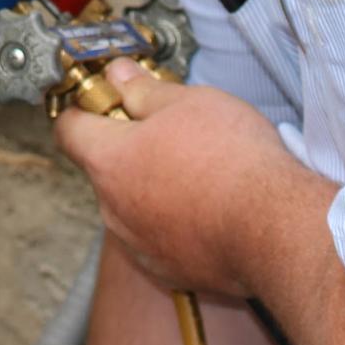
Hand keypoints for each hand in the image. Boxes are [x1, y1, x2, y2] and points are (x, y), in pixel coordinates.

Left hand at [54, 59, 308, 297]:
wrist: (275, 229)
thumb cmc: (234, 163)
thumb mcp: (187, 102)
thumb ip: (143, 89)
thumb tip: (119, 75)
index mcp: (109, 160)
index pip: (69, 129)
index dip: (85, 107)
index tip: (107, 98)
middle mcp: (113, 207)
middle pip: (105, 166)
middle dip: (130, 145)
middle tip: (171, 128)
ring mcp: (139, 242)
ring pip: (132, 202)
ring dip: (155, 183)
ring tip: (199, 168)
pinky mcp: (168, 269)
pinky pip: (159, 235)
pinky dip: (176, 219)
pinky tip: (209, 204)